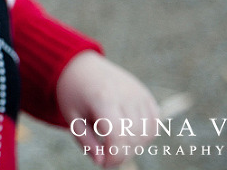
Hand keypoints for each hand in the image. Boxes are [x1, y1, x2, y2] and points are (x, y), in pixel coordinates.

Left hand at [56, 51, 158, 167]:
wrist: (82, 66)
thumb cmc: (74, 93)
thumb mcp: (72, 117)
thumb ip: (86, 141)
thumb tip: (102, 162)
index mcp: (103, 98)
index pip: (117, 136)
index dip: (113, 156)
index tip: (103, 163)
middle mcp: (125, 95)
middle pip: (133, 137)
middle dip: (121, 154)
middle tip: (106, 155)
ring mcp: (138, 93)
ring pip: (147, 133)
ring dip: (134, 146)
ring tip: (114, 143)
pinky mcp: (145, 94)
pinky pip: (154, 123)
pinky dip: (145, 134)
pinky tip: (128, 133)